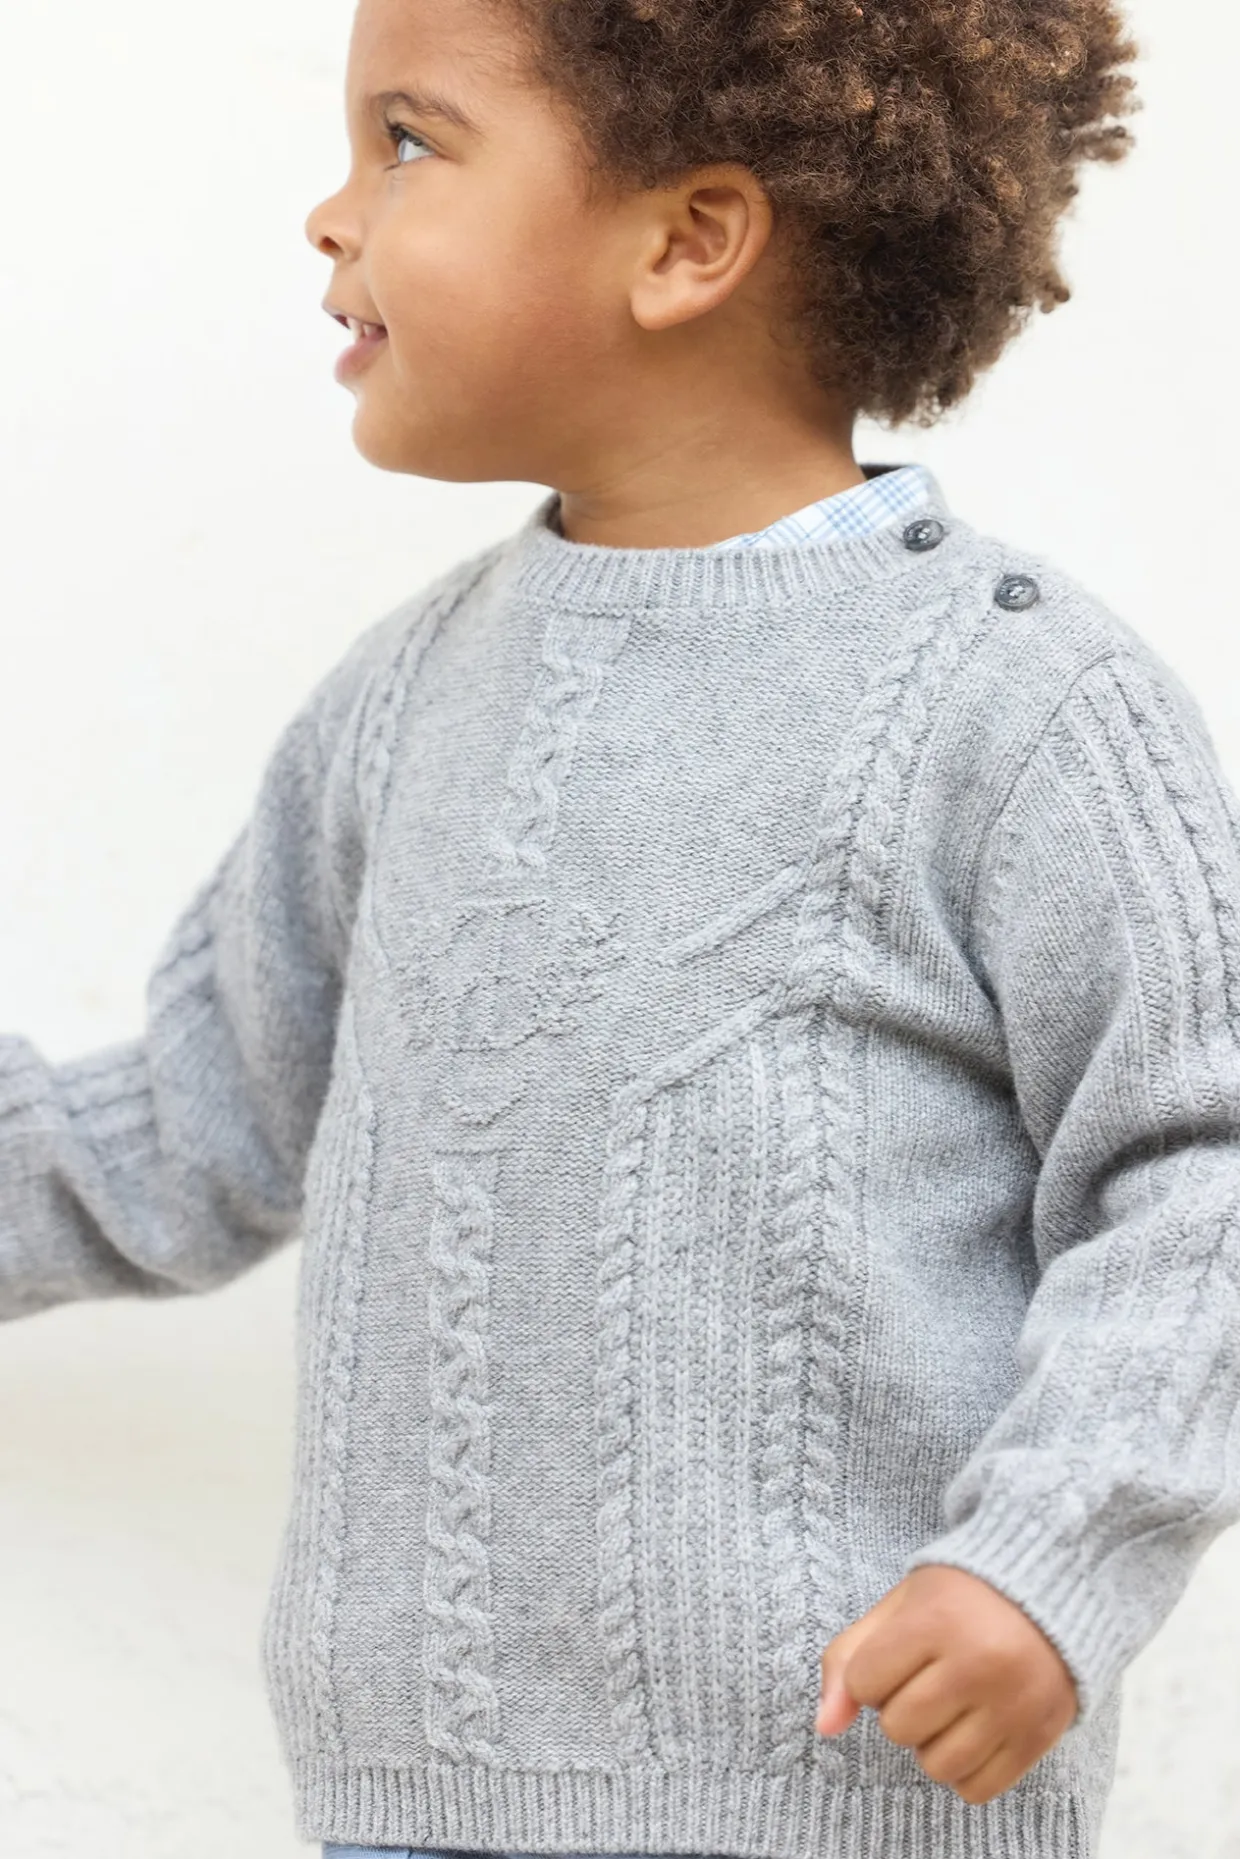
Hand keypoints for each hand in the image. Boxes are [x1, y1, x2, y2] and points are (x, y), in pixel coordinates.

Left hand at [814, 1564, 1078, 1803]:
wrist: (1049, 1591)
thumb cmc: (961, 1599)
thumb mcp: (900, 1607)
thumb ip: (849, 1658)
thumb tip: (824, 1726)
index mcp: (937, 1619)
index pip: (864, 1683)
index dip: (872, 1674)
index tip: (899, 1655)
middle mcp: (979, 1663)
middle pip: (898, 1728)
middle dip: (901, 1708)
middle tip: (928, 1679)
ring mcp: (1014, 1703)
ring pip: (937, 1766)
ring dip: (932, 1742)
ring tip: (952, 1705)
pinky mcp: (1040, 1735)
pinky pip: (978, 1789)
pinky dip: (966, 1770)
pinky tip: (974, 1731)